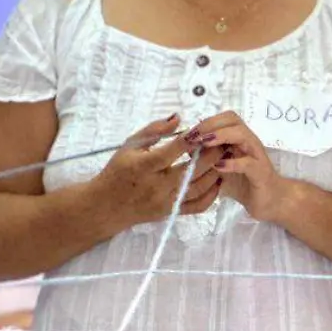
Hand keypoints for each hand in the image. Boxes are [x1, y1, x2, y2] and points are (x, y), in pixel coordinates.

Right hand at [90, 114, 222, 228]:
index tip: (205, 129)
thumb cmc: (119, 170)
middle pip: (191, 170)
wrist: (107, 206)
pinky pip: (198, 206)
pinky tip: (218, 179)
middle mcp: (156, 186)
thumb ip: (154, 130)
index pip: (171, 151)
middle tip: (224, 141)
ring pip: (198, 187)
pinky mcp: (171, 213)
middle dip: (211, 154)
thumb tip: (179, 117)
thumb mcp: (130, 146)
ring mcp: (166, 201)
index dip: (190, 140)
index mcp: (143, 166)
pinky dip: (212, 194)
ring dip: (216, 171)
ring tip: (225, 157)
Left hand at [191, 111, 294, 222]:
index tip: (188, 134)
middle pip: (233, 119)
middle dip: (210, 124)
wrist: (269, 201)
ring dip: (221, 136)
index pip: (224, 118)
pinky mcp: (261, 172)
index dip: (205, 122)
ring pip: (242, 135)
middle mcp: (248, 142)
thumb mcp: (220, 169)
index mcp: (238, 139)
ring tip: (204, 143)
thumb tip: (187, 147)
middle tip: (193, 137)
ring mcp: (256, 155)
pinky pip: (248, 163)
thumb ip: (205, 158)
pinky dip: (232, 163)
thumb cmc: (244, 183)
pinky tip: (218, 167)